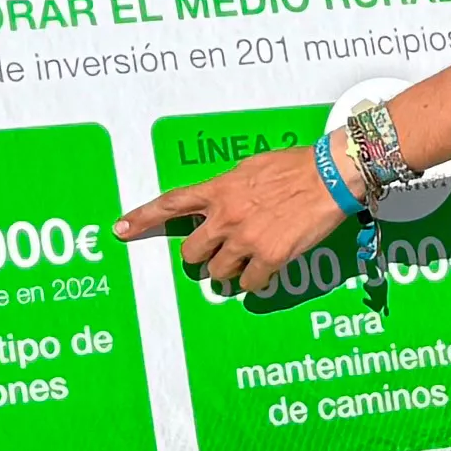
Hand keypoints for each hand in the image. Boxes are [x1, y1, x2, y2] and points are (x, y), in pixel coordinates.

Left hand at [119, 143, 350, 297]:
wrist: (330, 175)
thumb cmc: (294, 166)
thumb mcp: (251, 168)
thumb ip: (229, 186)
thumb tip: (221, 201)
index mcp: (218, 190)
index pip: (170, 204)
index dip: (142, 219)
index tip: (121, 230)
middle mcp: (225, 217)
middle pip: (191, 254)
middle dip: (202, 257)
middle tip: (217, 254)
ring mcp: (245, 240)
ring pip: (218, 274)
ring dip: (229, 271)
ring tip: (248, 259)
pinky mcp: (269, 258)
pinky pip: (251, 284)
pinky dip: (256, 281)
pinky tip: (267, 269)